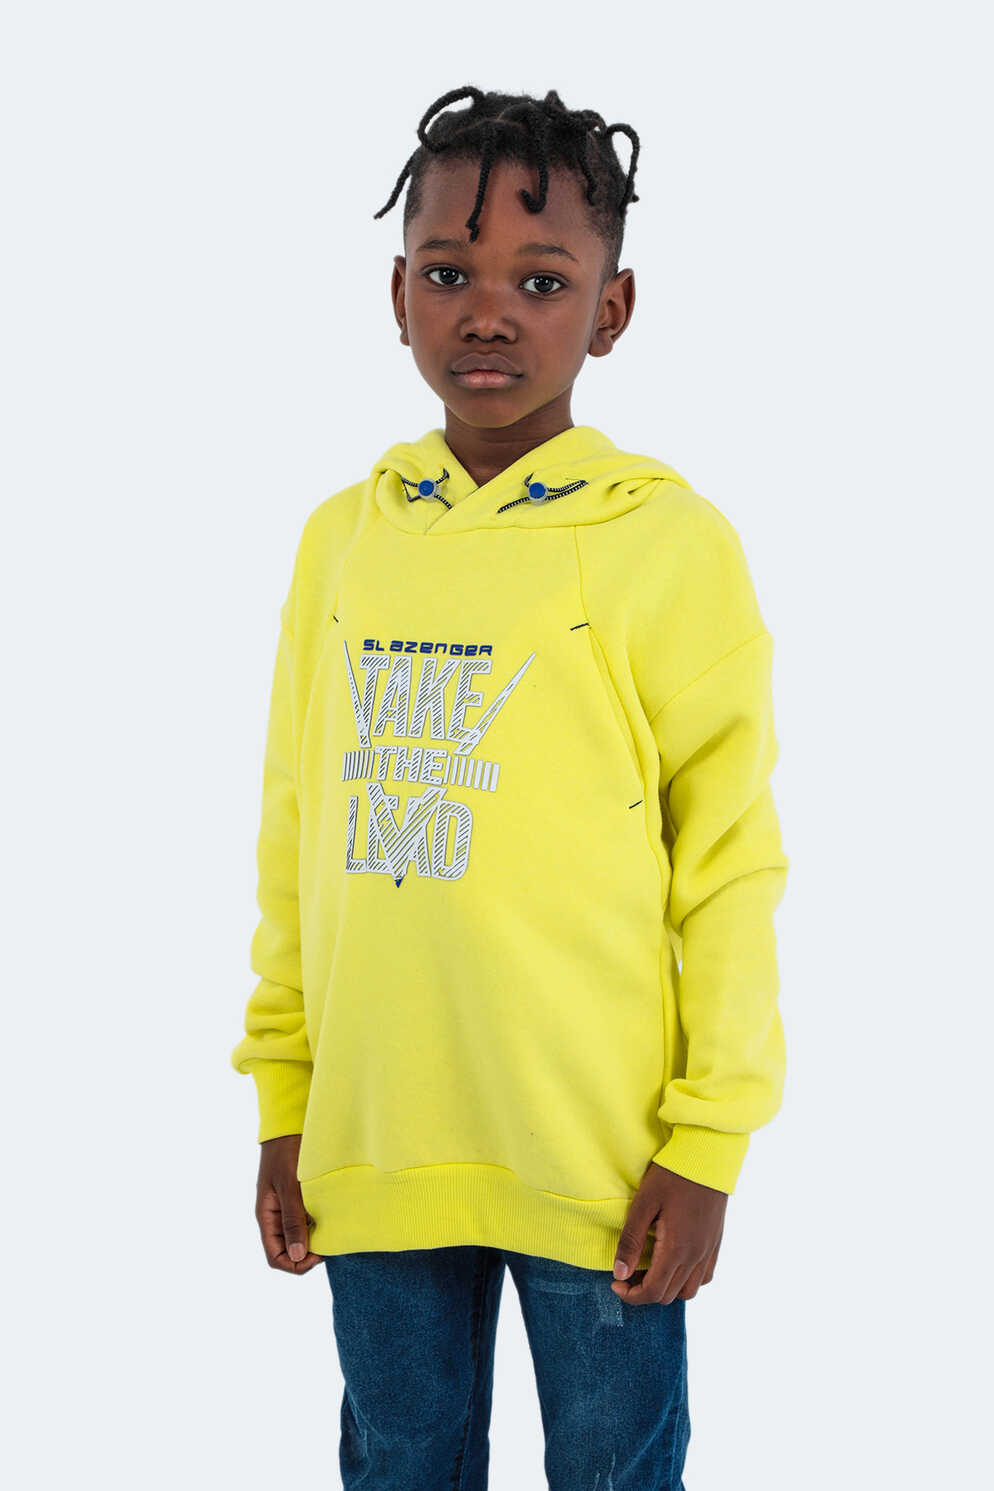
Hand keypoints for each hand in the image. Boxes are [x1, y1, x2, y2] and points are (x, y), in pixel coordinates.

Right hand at [255, 1134, 324, 1272]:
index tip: (318, 1254)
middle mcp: (276, 1217)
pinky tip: (333, 1216)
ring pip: (300, 1237)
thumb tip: (298, 1256)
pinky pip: (308, 1220)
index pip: (276, 1257)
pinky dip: (319, 1224)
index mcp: (267, 1217)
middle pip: (289, 1251)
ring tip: (334, 1229)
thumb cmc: (285, 1152)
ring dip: (315, 1239)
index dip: (296, 1264)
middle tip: (330, 1241)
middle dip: (308, 1254)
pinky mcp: (300, 1198)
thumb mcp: (289, 1186)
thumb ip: (293, 1220)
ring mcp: (288, 1208)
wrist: (290, 1125)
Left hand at [611, 1161, 726, 1305]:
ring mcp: (708, 1251)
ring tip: (650, 1270)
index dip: (631, 1296)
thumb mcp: (643, 1203)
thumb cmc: (672, 1175)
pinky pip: (704, 1277)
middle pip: (669, 1296)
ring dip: (667, 1288)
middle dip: (645, 1292)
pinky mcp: (715, 1243)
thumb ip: (630, 1240)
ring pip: (689, 1291)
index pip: (653, 1292)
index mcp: (676, 1249)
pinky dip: (687, 1280)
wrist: (707, 1157)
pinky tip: (674, 1263)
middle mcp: (695, 1256)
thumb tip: (620, 1273)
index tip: (616, 1282)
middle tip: (628, 1272)